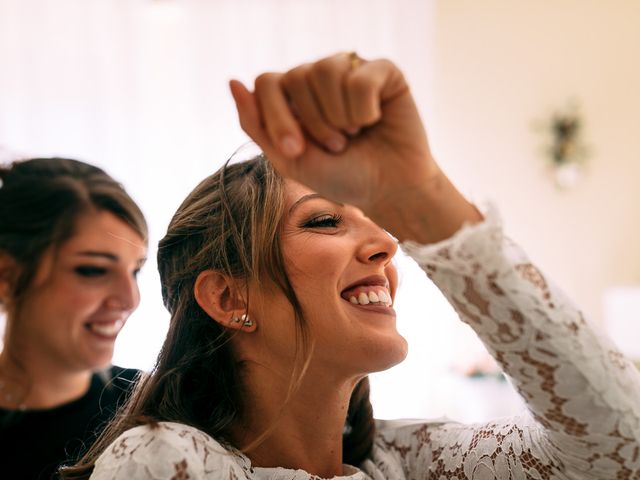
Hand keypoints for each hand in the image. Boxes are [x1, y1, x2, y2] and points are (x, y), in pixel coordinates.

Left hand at [229, 52, 440, 218]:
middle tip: (336, 146)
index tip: (296, 149)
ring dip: (339, 117)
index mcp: (294, 97)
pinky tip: (374, 121)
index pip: (267, 82)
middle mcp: (319, 78)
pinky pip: (361, 78)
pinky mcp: (383, 72)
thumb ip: (256, 123)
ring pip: (325, 70)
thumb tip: (232, 81)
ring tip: (353, 135)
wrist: (389, 190)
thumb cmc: (342, 177)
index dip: (276, 116)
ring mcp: (350, 71)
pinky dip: (365, 110)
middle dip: (313, 123)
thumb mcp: (290, 159)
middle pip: (295, 76)